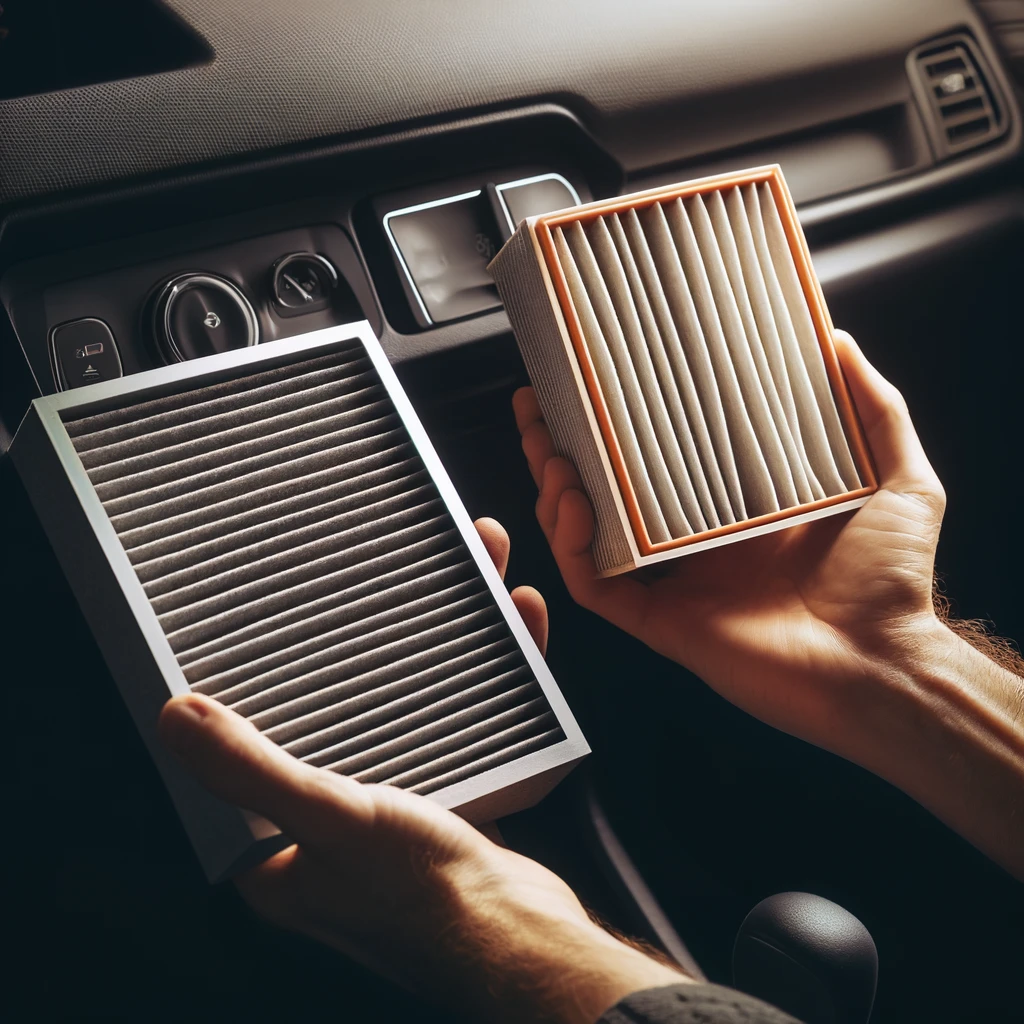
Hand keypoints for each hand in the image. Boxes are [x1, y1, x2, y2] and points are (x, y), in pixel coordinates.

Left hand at [159, 519, 685, 1023]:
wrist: (529, 942)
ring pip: (408, 707)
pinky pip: (460, 725)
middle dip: (363, 643)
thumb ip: (253, 771)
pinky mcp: (453, 808)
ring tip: (467, 572)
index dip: (251, 695)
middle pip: (339, 716)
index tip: (260, 632)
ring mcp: (397, 819)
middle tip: (378, 578)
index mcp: (282, 854)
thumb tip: (176, 718)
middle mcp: (332, 836)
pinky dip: (485, 677)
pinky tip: (511, 627)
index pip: (247, 761)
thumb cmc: (425, 900)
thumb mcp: (330, 820)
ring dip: (438, 642)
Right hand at [513, 331, 946, 764]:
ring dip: (556, 491)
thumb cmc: (893, 586)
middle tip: (540, 408)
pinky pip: (596, 585)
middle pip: (609, 492)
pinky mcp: (661, 623)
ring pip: (588, 535)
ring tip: (546, 448)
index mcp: (736, 510)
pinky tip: (567, 505)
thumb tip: (840, 344)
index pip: (661, 457)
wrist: (883, 665)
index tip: (600, 379)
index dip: (623, 421)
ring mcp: (674, 584)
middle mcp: (696, 544)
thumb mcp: (899, 478)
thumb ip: (876, 410)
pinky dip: (571, 548)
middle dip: (566, 449)